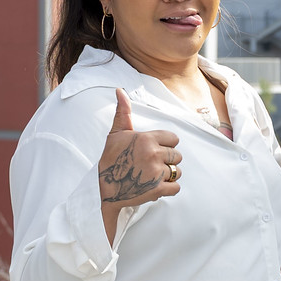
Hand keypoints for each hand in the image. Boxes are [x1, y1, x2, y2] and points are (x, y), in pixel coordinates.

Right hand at [99, 89, 181, 210]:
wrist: (102, 188)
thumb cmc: (111, 159)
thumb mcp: (116, 134)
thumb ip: (123, 112)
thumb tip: (120, 90)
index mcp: (146, 139)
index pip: (174, 139)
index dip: (166, 145)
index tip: (153, 150)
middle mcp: (153, 154)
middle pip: (177, 156)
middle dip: (167, 161)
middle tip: (151, 165)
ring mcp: (156, 172)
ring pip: (177, 172)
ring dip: (167, 176)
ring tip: (152, 176)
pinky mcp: (157, 190)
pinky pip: (176, 188)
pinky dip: (168, 189)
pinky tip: (155, 186)